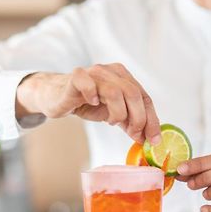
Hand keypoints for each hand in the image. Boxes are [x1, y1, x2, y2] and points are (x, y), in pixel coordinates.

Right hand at [15, 63, 160, 143]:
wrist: (57, 97)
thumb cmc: (85, 103)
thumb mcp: (112, 114)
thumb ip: (129, 123)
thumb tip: (146, 138)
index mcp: (124, 78)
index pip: (145, 98)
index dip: (151, 120)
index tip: (153, 140)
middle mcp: (111, 71)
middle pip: (133, 93)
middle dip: (138, 118)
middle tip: (133, 134)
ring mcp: (94, 72)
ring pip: (115, 91)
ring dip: (118, 112)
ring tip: (111, 121)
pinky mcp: (76, 77)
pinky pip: (88, 84)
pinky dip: (93, 96)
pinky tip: (93, 104)